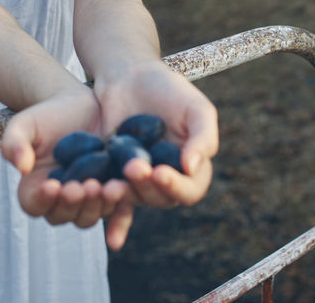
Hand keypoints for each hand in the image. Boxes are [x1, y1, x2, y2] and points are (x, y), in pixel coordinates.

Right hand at [0, 86, 134, 242]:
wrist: (81, 105)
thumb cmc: (47, 115)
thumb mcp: (25, 124)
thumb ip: (14, 143)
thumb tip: (21, 167)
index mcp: (35, 188)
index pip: (34, 204)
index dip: (43, 200)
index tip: (52, 185)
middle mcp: (60, 200)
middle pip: (63, 215)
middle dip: (74, 204)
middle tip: (84, 186)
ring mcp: (87, 199)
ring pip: (89, 216)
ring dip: (98, 206)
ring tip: (108, 187)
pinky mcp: (110, 192)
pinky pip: (116, 211)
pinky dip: (120, 214)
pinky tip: (124, 197)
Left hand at [94, 60, 219, 243]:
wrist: (129, 74)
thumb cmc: (169, 88)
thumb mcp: (196, 106)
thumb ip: (203, 136)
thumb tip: (194, 168)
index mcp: (193, 166)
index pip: (191, 189)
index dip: (177, 186)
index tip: (160, 171)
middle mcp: (168, 177)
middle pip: (161, 199)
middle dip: (147, 187)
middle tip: (133, 167)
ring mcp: (140, 179)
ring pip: (136, 200)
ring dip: (126, 197)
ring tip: (111, 184)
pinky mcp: (114, 176)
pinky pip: (116, 203)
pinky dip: (116, 223)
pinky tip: (112, 240)